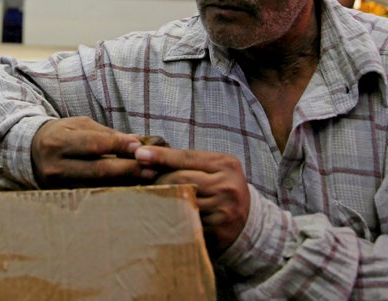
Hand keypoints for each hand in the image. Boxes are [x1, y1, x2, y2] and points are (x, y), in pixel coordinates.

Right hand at [30, 117, 145, 187]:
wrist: (32, 152)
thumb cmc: (61, 134)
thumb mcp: (79, 125)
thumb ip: (107, 134)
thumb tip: (136, 142)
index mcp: (57, 142)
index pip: (93, 145)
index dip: (117, 146)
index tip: (139, 147)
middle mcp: (56, 166)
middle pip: (97, 169)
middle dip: (127, 169)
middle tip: (150, 168)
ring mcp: (58, 186)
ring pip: (98, 185)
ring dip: (125, 182)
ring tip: (146, 178)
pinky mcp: (64, 198)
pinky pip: (94, 194)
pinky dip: (114, 189)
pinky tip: (131, 187)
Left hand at [132, 144, 250, 253]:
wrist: (248, 222)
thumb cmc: (222, 188)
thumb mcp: (213, 167)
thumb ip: (186, 161)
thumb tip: (147, 154)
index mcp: (226, 165)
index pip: (187, 157)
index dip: (161, 155)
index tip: (139, 154)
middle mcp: (227, 186)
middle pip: (181, 179)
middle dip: (157, 178)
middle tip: (140, 179)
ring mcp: (223, 211)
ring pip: (181, 202)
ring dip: (160, 199)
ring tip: (145, 196)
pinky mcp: (217, 233)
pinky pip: (186, 222)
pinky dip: (171, 218)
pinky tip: (158, 214)